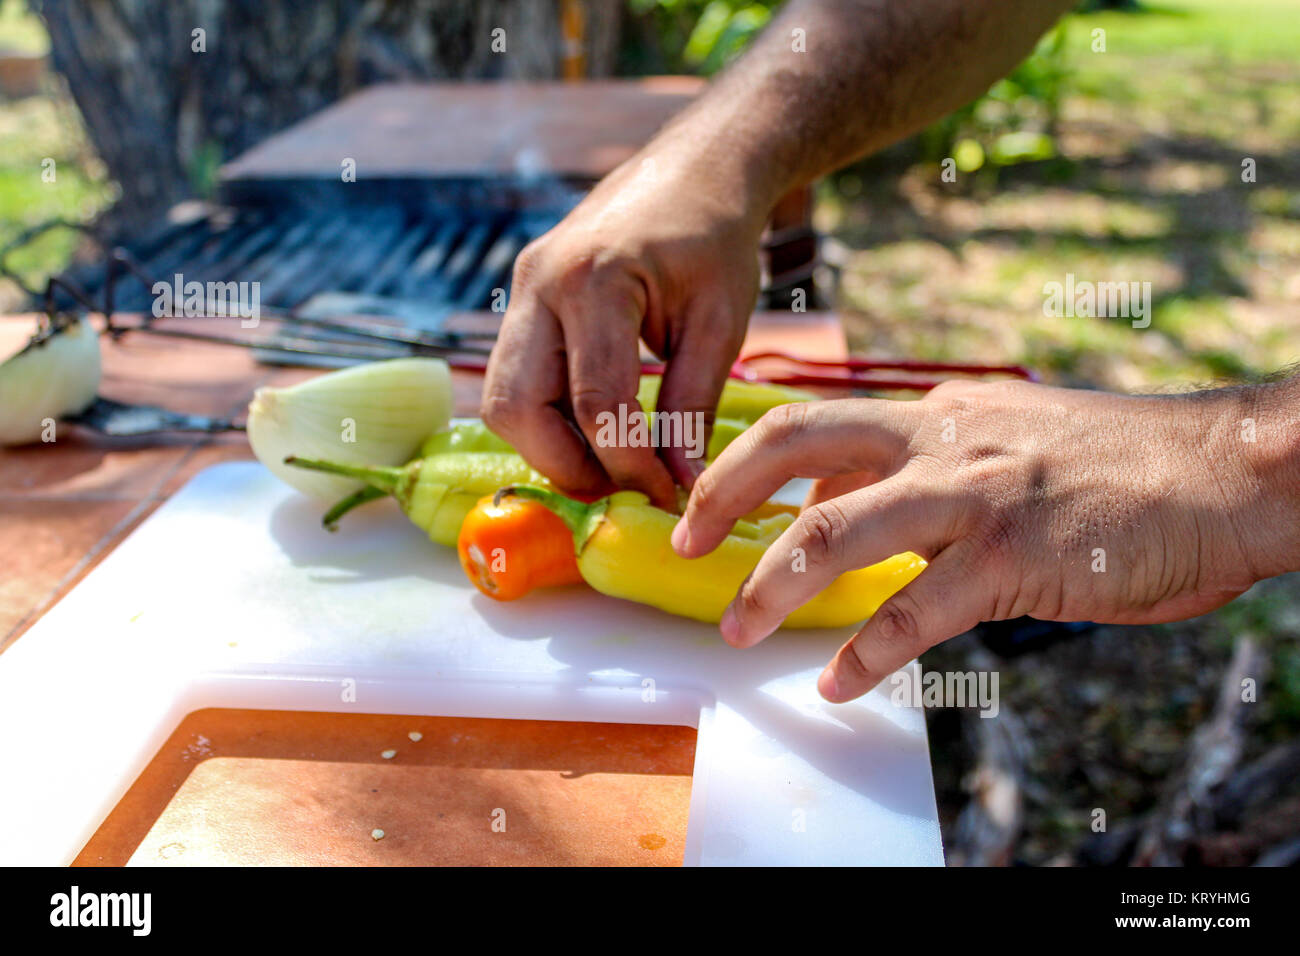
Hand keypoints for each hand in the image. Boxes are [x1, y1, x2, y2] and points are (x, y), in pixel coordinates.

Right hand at [481, 149, 764, 508]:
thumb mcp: (719, 323)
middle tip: (620, 490)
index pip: (596, 402)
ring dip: (549, 446)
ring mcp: (521, 290)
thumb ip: (693, 406)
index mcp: (594, 280)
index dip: (628, 464)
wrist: (693, 169)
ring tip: (611, 463)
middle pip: (515, 407)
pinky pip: (516, 378)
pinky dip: (549, 417)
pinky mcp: (522, 301)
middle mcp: (539, 284)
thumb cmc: (715, 238)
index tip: (666, 494)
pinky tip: (596, 430)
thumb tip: (681, 486)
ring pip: (502, 399)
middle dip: (564, 465)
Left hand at [672, 379, 1295, 701]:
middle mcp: (943, 436)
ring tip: (739, 629)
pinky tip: (840, 685)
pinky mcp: (1015, 552)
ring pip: (838, 529)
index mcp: (938, 411)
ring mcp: (975, 491)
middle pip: (798, 441)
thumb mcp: (1010, 443)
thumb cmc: (1120, 469)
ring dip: (774, 584)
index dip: (753, 465)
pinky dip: (868, 653)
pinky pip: (916, 610)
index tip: (714, 505)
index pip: (818, 425)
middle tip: (682, 542)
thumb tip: (856, 504)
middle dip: (725, 492)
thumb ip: (931, 466)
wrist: (1226, 472)